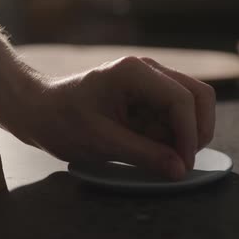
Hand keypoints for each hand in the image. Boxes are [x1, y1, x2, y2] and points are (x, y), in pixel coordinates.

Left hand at [8, 56, 215, 179]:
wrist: (40, 109)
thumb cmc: (62, 121)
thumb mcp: (102, 142)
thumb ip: (144, 154)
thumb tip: (180, 169)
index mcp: (135, 72)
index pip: (181, 99)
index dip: (189, 134)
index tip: (183, 164)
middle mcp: (150, 69)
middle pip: (199, 95)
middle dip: (198, 130)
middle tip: (183, 161)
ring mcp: (153, 79)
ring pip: (194, 103)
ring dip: (188, 132)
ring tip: (164, 155)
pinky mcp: (152, 93)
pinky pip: (178, 112)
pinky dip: (176, 132)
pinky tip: (155, 146)